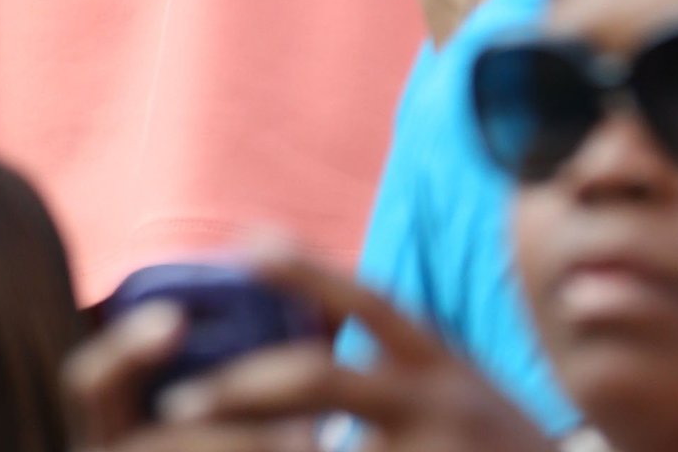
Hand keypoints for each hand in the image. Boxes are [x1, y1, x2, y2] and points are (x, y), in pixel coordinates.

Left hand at [65, 251, 552, 451]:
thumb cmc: (499, 449)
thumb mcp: (460, 389)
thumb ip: (399, 366)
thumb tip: (316, 336)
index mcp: (439, 361)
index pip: (367, 299)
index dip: (306, 269)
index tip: (246, 245)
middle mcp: (437, 400)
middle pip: (322, 382)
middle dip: (241, 390)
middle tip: (178, 405)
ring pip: (319, 448)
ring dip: (263, 449)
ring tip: (197, 449)